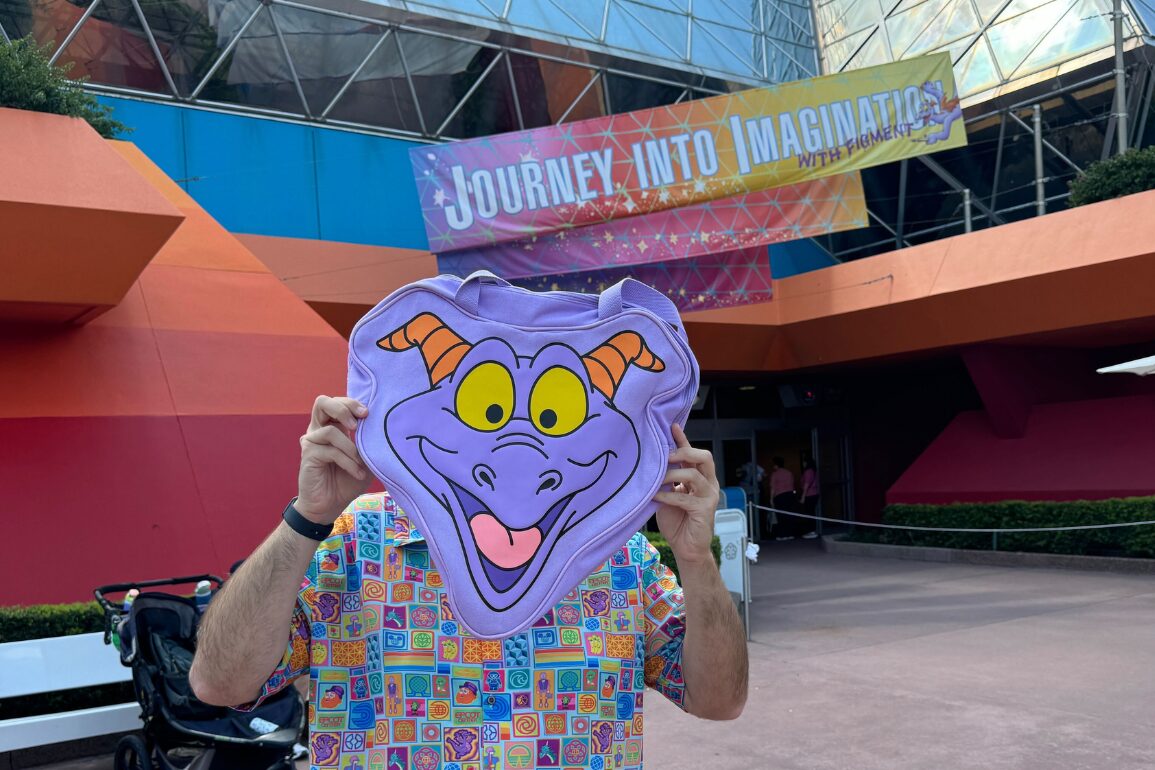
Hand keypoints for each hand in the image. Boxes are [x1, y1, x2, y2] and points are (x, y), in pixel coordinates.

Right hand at [296, 396, 371, 522]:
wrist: (330, 506)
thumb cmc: (348, 481)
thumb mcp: (366, 460)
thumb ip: (369, 442)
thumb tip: (379, 426)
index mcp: (334, 426)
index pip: (338, 402)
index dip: (352, 403)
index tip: (368, 413)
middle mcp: (319, 430)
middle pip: (322, 402)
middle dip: (343, 408)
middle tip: (357, 424)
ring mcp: (312, 442)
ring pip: (330, 430)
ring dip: (351, 448)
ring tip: (361, 464)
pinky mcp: (308, 455)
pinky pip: (331, 451)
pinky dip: (348, 462)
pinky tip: (357, 473)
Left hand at [653, 424, 719, 567]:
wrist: (687, 549)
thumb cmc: (677, 522)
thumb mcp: (669, 496)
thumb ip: (668, 481)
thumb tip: (655, 463)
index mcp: (700, 478)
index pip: (693, 453)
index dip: (683, 439)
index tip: (671, 425)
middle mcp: (708, 484)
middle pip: (704, 457)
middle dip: (684, 452)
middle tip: (665, 455)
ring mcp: (709, 496)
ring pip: (694, 474)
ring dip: (672, 474)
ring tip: (656, 479)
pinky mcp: (705, 510)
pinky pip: (685, 497)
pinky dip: (668, 496)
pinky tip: (656, 497)